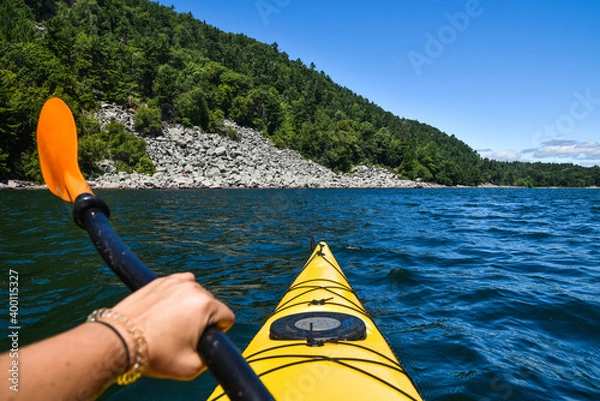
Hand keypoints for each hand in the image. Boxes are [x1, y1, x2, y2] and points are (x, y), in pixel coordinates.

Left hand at [112, 272, 234, 379]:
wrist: (119, 341)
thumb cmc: (153, 353)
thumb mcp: (190, 367)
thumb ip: (210, 358)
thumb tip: (211, 350)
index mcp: (205, 306)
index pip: (227, 316)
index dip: (217, 332)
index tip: (202, 340)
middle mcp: (193, 288)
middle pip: (211, 305)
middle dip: (202, 319)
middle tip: (183, 336)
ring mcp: (175, 282)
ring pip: (195, 294)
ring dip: (190, 306)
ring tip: (172, 324)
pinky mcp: (159, 281)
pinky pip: (179, 284)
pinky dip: (177, 295)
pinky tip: (168, 309)